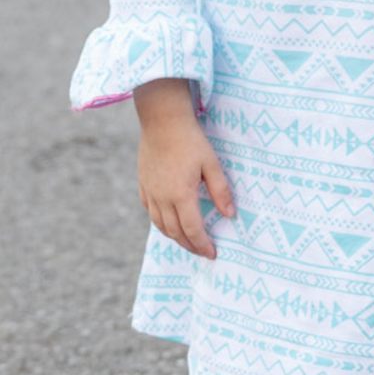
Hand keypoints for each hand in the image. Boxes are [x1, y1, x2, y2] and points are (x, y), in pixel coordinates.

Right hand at [134, 80, 235, 258]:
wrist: (162, 120)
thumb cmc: (191, 140)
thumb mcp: (212, 164)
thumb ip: (221, 191)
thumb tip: (230, 215)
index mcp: (181, 196)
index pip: (193, 230)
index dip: (203, 245)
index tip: (213, 253)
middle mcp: (162, 199)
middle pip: (175, 232)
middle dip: (190, 245)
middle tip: (203, 251)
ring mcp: (150, 192)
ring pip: (160, 225)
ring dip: (175, 237)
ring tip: (188, 241)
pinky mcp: (143, 184)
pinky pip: (151, 212)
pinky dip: (161, 223)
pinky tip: (169, 223)